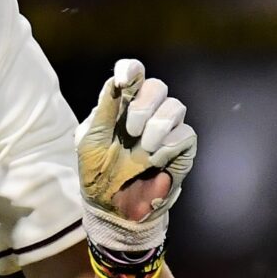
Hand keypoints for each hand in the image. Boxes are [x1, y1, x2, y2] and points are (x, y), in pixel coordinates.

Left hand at [75, 57, 198, 257]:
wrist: (112, 207)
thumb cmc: (97, 171)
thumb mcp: (89, 141)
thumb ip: (103, 111)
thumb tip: (116, 82)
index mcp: (122, 105)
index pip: (134, 74)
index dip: (132, 70)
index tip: (124, 80)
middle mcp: (147, 112)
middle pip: (157, 86)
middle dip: (144, 105)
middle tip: (131, 130)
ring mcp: (166, 130)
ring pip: (176, 107)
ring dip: (158, 125)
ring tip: (144, 148)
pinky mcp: (182, 149)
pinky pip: (186, 134)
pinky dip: (170, 145)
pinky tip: (155, 160)